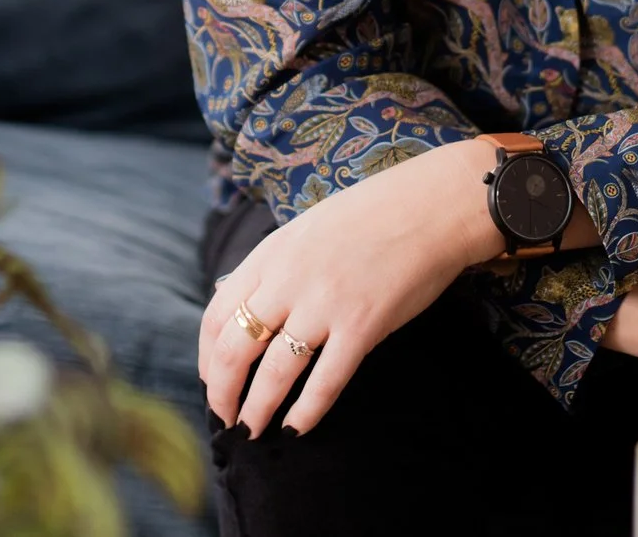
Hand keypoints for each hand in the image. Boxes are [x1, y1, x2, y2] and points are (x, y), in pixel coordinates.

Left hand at [197, 140, 502, 439]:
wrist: (430, 206)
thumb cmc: (372, 215)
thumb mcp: (305, 229)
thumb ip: (273, 266)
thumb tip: (241, 303)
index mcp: (271, 254)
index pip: (217, 315)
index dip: (207, 357)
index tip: (212, 380)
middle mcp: (288, 280)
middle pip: (235, 349)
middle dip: (222, 392)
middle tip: (225, 418)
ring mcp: (324, 305)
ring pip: (274, 372)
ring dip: (257, 409)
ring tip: (252, 431)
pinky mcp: (362, 326)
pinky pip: (325, 381)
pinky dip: (306, 411)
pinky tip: (297, 429)